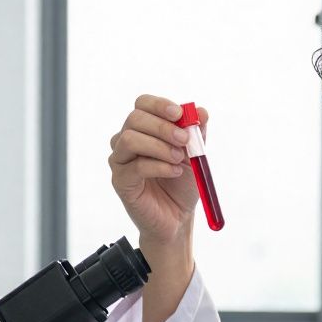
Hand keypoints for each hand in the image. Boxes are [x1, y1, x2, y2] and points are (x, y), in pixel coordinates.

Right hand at [109, 95, 208, 244]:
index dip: (160, 105)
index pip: (142, 104)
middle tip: (184, 140)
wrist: (178, 216)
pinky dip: (159, 166)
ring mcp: (120, 160)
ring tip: (179, 159)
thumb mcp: (195, 154)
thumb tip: (201, 111)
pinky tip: (174, 172)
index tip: (180, 114)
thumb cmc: (182, 183)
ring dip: (159, 146)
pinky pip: (135, 166)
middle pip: (134, 118)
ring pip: (130, 139)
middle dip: (162, 126)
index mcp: (143, 128)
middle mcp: (126, 141)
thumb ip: (197, 132)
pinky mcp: (120, 181)